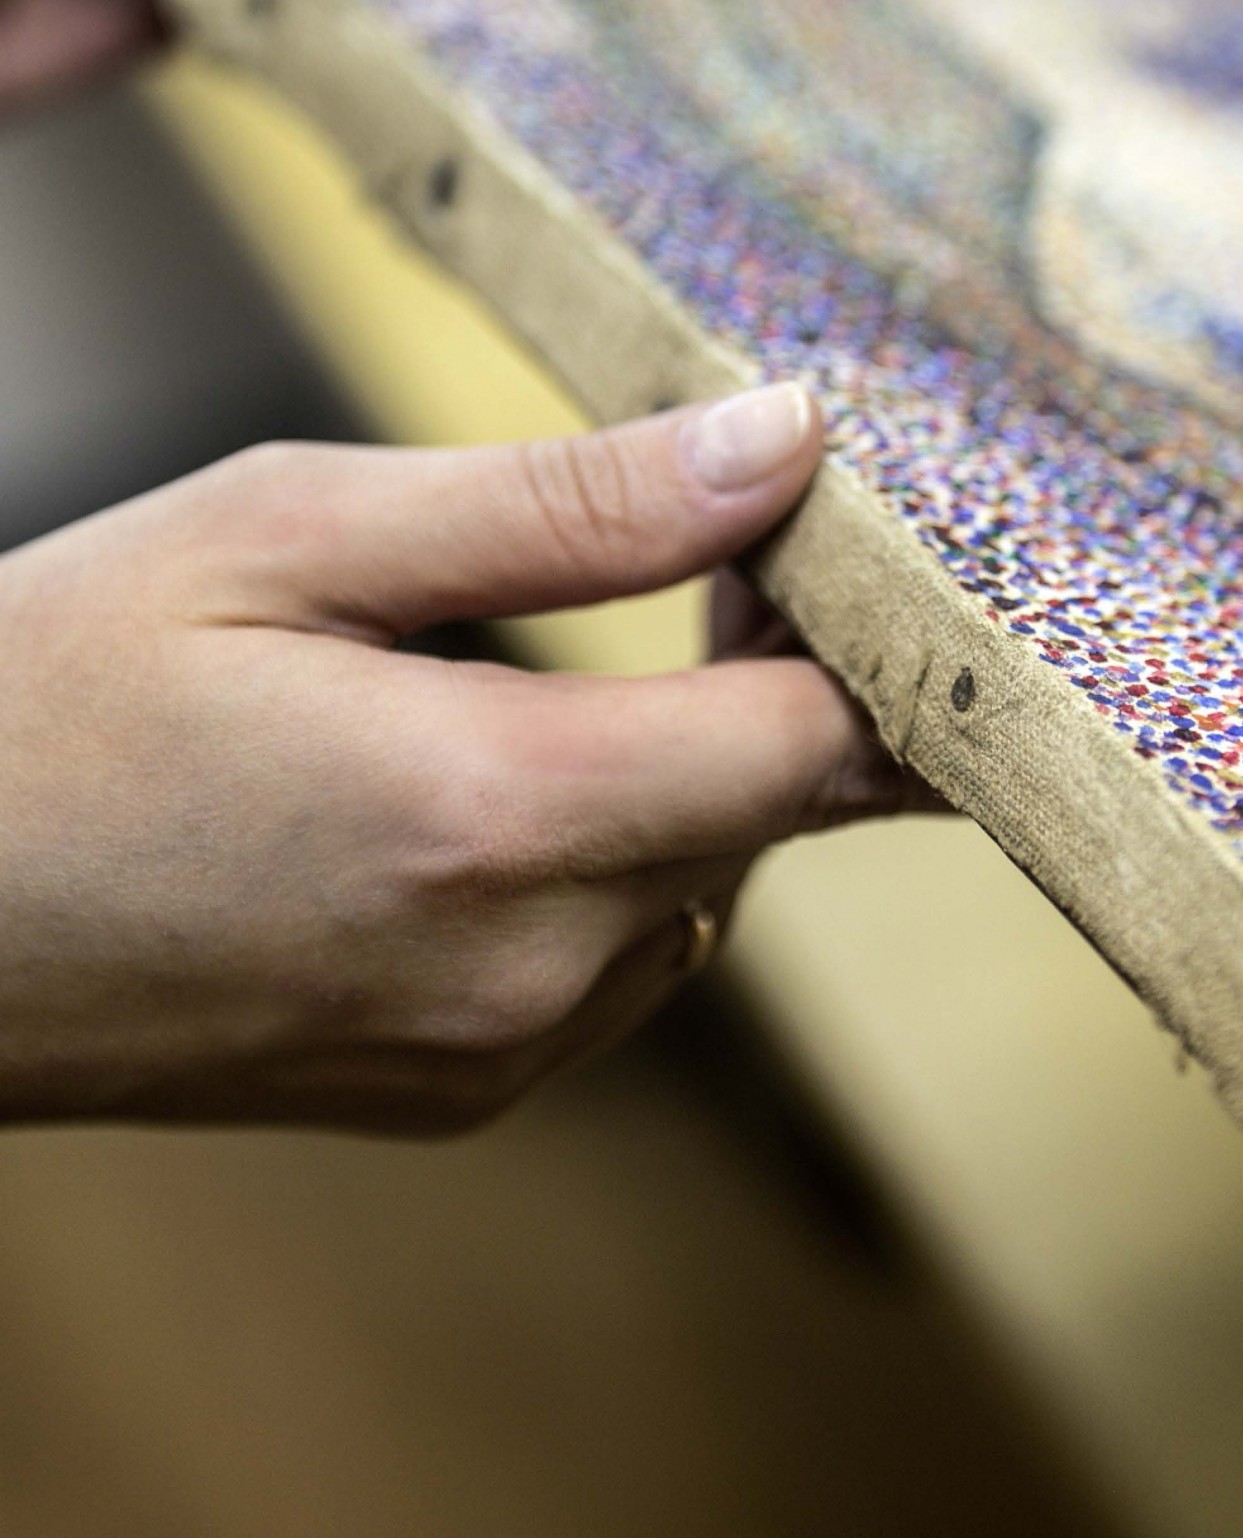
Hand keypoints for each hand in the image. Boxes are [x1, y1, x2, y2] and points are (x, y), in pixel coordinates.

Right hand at [0, 385, 924, 1132]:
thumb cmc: (50, 693)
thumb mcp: (290, 533)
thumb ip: (564, 504)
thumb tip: (779, 445)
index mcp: (493, 820)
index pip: (815, 749)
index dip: (866, 638)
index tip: (838, 545)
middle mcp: (523, 973)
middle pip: (774, 818)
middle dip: (778, 686)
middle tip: (710, 553)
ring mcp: (492, 1056)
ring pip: (707, 892)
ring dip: (690, 775)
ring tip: (581, 660)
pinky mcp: (456, 1092)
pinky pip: (618, 964)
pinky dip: (612, 862)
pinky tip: (506, 782)